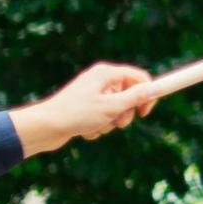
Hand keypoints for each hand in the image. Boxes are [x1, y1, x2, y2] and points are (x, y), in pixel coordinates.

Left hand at [10, 63, 156, 156]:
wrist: (45, 127)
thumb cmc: (76, 114)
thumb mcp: (112, 107)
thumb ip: (136, 98)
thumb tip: (157, 88)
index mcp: (107, 73)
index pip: (138, 77)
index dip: (147, 94)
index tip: (145, 112)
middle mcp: (100, 80)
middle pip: (129, 95)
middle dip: (125, 113)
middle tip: (116, 122)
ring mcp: (93, 94)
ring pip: (116, 110)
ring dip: (111, 123)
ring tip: (96, 126)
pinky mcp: (86, 108)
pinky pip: (103, 117)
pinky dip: (99, 126)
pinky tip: (86, 130)